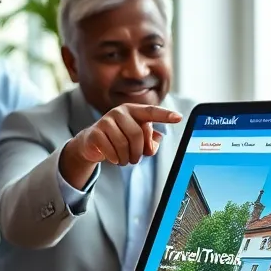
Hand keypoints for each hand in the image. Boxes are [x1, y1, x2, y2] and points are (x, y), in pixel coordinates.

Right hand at [60, 104, 181, 188]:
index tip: (179, 118)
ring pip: (123, 144)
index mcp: (134, 111)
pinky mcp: (95, 132)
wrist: (92, 143)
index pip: (151, 112)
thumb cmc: (119, 139)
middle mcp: (120, 112)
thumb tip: (153, 143)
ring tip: (124, 159)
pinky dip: (115, 159)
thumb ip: (150, 142)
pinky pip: (111, 150)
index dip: (165, 115)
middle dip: (138, 152)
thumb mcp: (137, 141)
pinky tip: (114, 158)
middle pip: (137, 134)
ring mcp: (106, 120)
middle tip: (135, 159)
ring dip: (126, 158)